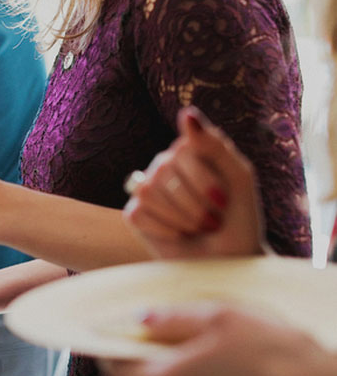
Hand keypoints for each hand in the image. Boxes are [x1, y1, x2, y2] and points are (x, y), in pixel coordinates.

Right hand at [123, 107, 265, 259]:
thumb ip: (215, 145)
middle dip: (192, 204)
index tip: (223, 202)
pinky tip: (179, 235)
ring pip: (147, 191)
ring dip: (180, 217)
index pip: (181, 151)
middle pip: (162, 171)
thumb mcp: (239, 178)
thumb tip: (185, 113)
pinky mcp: (136, 215)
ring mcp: (148, 189)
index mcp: (190, 150)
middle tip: (212, 221)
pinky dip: (163, 229)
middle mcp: (165, 164)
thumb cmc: (240, 219)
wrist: (231, 262)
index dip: (202, 181)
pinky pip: (136, 212)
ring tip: (198, 228)